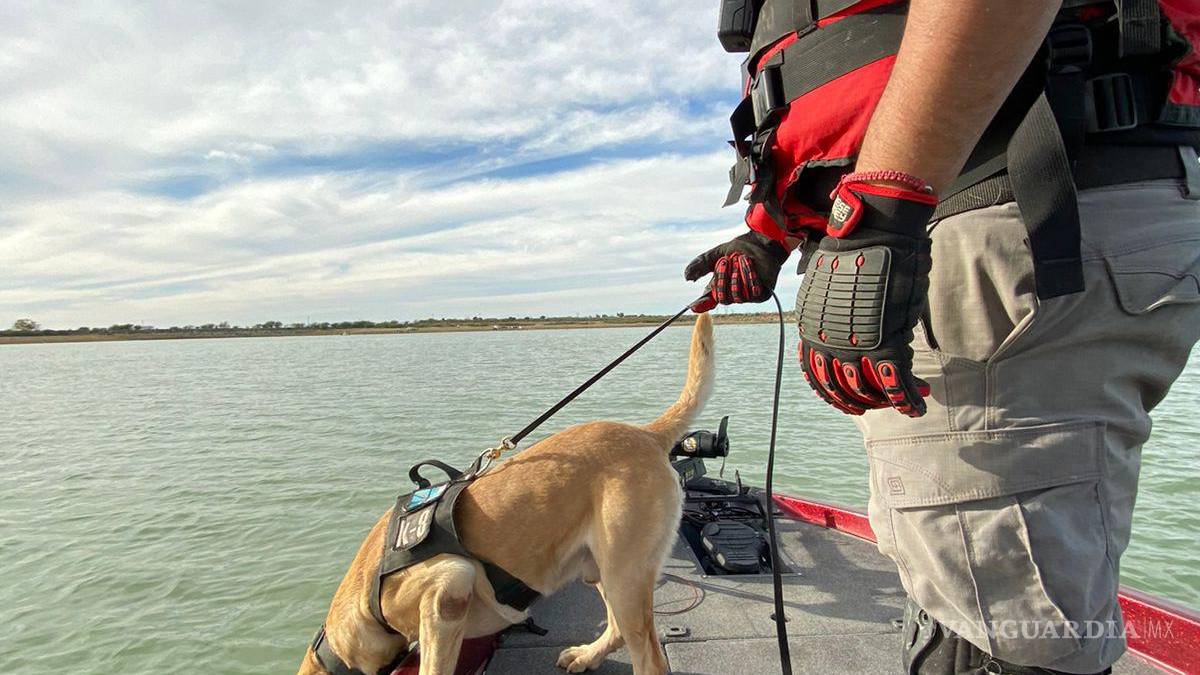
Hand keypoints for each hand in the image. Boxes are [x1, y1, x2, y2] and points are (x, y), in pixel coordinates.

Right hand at [684, 231, 790, 312]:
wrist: (760, 242)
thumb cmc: (740, 249)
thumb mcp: (717, 254)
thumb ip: (701, 264)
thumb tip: (687, 277)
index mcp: (722, 287)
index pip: (709, 301)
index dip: (701, 305)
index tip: (693, 306)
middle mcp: (734, 294)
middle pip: (723, 298)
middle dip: (722, 278)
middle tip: (725, 261)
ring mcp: (748, 297)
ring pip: (737, 296)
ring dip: (737, 275)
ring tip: (741, 259)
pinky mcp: (762, 294)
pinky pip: (752, 292)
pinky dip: (749, 276)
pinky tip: (750, 263)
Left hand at [797, 176, 936, 416]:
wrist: (873, 231)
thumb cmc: (854, 251)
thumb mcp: (829, 286)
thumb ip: (832, 311)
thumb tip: (844, 320)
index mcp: (812, 327)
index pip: (815, 373)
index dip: (831, 391)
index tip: (845, 397)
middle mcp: (829, 341)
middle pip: (840, 387)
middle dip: (858, 401)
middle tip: (872, 405)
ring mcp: (857, 343)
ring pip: (868, 389)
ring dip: (885, 401)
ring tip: (902, 401)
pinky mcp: (887, 342)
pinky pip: (896, 383)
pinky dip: (909, 399)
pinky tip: (919, 404)